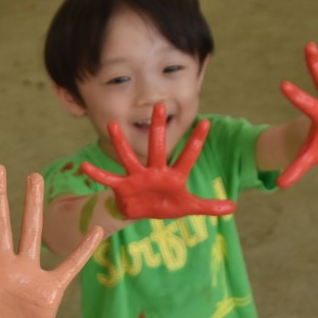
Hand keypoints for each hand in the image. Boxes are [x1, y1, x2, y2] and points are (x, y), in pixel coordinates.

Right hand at [80, 104, 235, 219]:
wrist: (142, 212)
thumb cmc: (165, 205)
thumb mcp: (188, 207)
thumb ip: (209, 206)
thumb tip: (233, 208)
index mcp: (173, 174)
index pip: (187, 156)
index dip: (196, 141)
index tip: (206, 122)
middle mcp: (154, 170)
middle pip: (157, 146)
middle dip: (158, 127)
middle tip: (159, 105)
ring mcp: (137, 176)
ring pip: (128, 156)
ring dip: (120, 142)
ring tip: (112, 124)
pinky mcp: (123, 186)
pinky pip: (108, 179)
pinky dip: (97, 174)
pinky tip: (84, 167)